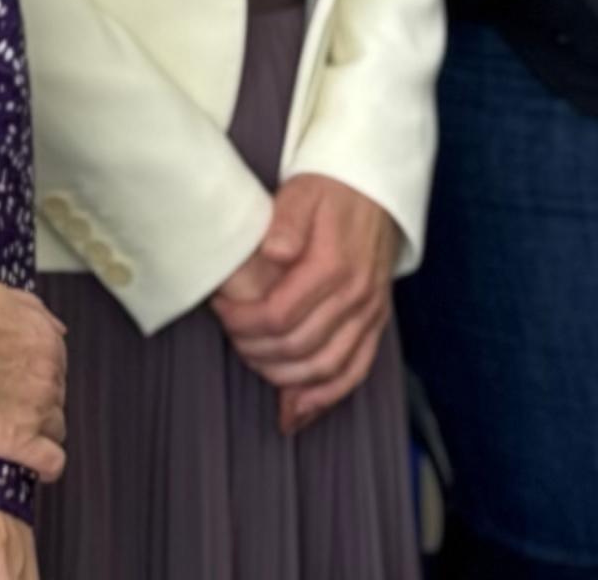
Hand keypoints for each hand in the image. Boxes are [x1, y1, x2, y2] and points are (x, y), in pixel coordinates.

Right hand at [0, 273, 67, 483]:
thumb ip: (33, 310)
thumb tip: (58, 329)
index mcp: (47, 342)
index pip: (56, 369)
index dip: (34, 377)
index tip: (15, 383)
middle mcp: (49, 376)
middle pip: (54, 397)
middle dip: (35, 402)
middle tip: (3, 404)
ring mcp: (37, 410)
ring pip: (54, 429)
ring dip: (37, 430)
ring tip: (8, 432)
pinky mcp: (19, 441)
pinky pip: (51, 462)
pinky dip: (45, 466)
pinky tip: (32, 467)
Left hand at [208, 172, 399, 421]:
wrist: (376, 187)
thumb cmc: (332, 188)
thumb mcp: (302, 191)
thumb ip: (286, 221)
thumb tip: (273, 251)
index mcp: (332, 265)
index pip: (279, 314)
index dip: (242, 320)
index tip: (221, 308)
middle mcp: (356, 296)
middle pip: (297, 347)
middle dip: (254, 348)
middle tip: (231, 333)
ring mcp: (370, 314)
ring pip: (325, 369)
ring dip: (284, 378)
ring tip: (254, 364)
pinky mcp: (376, 323)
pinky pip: (355, 372)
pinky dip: (326, 397)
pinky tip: (297, 410)